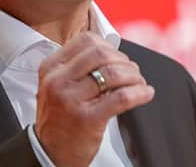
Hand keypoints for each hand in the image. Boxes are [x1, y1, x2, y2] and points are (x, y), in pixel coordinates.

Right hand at [34, 32, 154, 166]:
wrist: (50, 154)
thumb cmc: (60, 119)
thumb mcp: (57, 86)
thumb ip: (78, 67)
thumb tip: (113, 52)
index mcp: (51, 68)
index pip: (86, 41)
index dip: (109, 46)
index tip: (118, 57)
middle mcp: (58, 81)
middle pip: (101, 53)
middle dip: (123, 60)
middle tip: (132, 72)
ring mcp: (71, 100)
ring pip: (113, 73)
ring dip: (134, 76)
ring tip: (139, 84)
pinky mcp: (87, 119)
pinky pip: (122, 97)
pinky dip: (139, 93)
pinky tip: (145, 94)